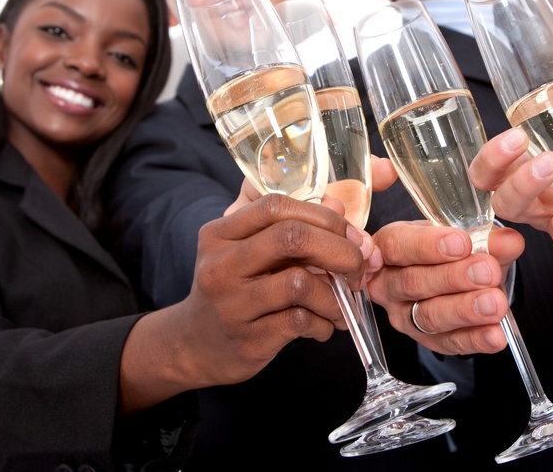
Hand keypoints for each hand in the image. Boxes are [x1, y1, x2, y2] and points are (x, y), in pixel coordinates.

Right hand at [120, 193, 371, 409]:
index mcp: (220, 233)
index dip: (323, 216)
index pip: (276, 206)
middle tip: (358, 268)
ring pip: (300, 283)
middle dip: (340, 250)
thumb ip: (291, 226)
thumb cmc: (234, 290)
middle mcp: (221, 264)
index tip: (349, 234)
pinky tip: (323, 326)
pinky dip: (324, 323)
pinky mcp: (248, 338)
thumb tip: (343, 211)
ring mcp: (231, 303)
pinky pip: (301, 322)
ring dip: (336, 296)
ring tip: (344, 306)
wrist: (193, 346)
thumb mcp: (248, 251)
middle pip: (293, 238)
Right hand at [365, 221, 523, 355]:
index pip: (397, 246)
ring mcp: (403, 316)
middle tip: (487, 271)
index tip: (462, 242)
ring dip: (464, 310)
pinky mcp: (425, 340)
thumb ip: (486, 239)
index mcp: (390, 247)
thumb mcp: (466, 237)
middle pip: (413, 282)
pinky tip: (495, 333)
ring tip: (494, 303)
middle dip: (453, 277)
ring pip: (428, 316)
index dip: (427, 245)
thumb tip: (509, 242)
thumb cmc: (449, 250)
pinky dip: (474, 339)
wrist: (456, 278)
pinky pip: (448, 343)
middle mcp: (389, 284)